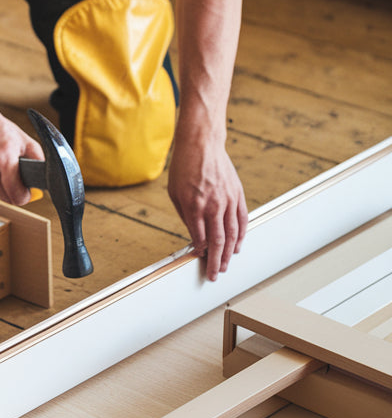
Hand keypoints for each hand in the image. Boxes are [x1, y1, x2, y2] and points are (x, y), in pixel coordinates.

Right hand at [0, 113, 42, 205]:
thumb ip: (39, 164)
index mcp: (4, 160)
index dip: (24, 196)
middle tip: (16, 178)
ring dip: (1, 188)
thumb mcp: (28, 143)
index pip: (16, 196)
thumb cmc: (2, 131)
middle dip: (14, 192)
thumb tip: (42, 184)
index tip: (26, 190)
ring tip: (2, 169)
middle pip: (6, 199)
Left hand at [168, 133, 247, 280]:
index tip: (200, 260)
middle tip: (215, 274)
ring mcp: (228, 200)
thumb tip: (194, 235)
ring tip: (227, 265)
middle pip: (218, 242)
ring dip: (230, 253)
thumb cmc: (183, 166)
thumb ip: (185, 215)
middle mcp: (213, 205)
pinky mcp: (238, 195)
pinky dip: (241, 235)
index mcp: (194, 206)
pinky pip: (242, 220)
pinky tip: (238, 246)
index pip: (200, 238)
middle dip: (217, 261)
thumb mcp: (174, 192)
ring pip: (233, 234)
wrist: (201, 143)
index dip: (201, 252)